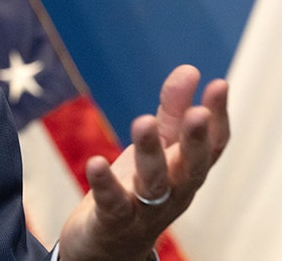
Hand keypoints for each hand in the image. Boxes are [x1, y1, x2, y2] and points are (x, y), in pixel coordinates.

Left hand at [58, 65, 229, 260]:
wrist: (109, 246)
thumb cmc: (137, 190)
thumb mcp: (156, 149)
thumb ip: (170, 111)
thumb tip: (190, 69)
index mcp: (187, 172)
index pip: (212, 145)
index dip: (218, 116)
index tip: (219, 84)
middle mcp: (174, 192)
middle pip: (191, 166)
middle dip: (195, 139)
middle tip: (196, 112)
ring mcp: (146, 210)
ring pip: (154, 182)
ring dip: (150, 153)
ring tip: (142, 121)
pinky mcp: (114, 221)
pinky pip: (112, 203)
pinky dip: (105, 184)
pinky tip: (94, 162)